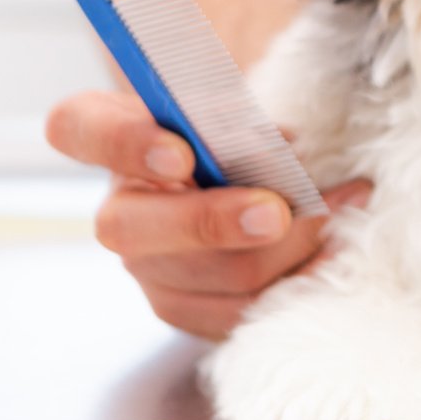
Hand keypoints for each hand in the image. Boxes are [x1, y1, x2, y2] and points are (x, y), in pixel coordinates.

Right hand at [44, 89, 368, 338]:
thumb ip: (239, 117)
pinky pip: (237, 313)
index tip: (181, 150)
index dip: (125, 143)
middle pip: (136, 230)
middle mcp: (115, 209)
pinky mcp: (184, 308)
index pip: (80, 129)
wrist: (239, 179)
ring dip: (282, 248)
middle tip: (280, 211)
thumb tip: (279, 148)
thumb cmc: (230, 130)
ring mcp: (146, 268)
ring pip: (206, 275)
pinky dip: (295, 279)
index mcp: (107, 135)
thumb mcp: (230, 105)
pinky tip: (335, 248)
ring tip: (341, 209)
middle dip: (215, 222)